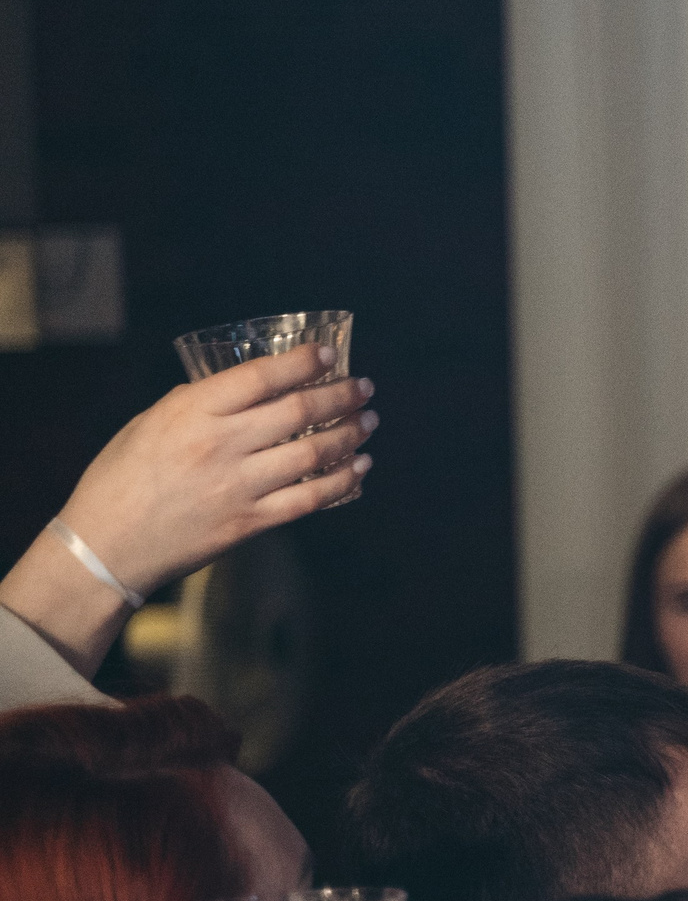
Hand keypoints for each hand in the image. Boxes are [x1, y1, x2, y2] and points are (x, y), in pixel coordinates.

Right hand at [58, 348, 376, 592]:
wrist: (107, 546)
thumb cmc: (121, 478)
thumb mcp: (149, 423)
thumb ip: (197, 403)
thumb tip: (244, 387)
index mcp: (191, 412)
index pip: (260, 377)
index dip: (302, 362)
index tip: (328, 354)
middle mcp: (220, 446)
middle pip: (298, 412)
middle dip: (341, 395)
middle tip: (364, 387)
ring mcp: (238, 487)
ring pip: (314, 454)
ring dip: (349, 435)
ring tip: (368, 422)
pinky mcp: (250, 522)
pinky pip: (311, 498)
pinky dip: (343, 480)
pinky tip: (360, 466)